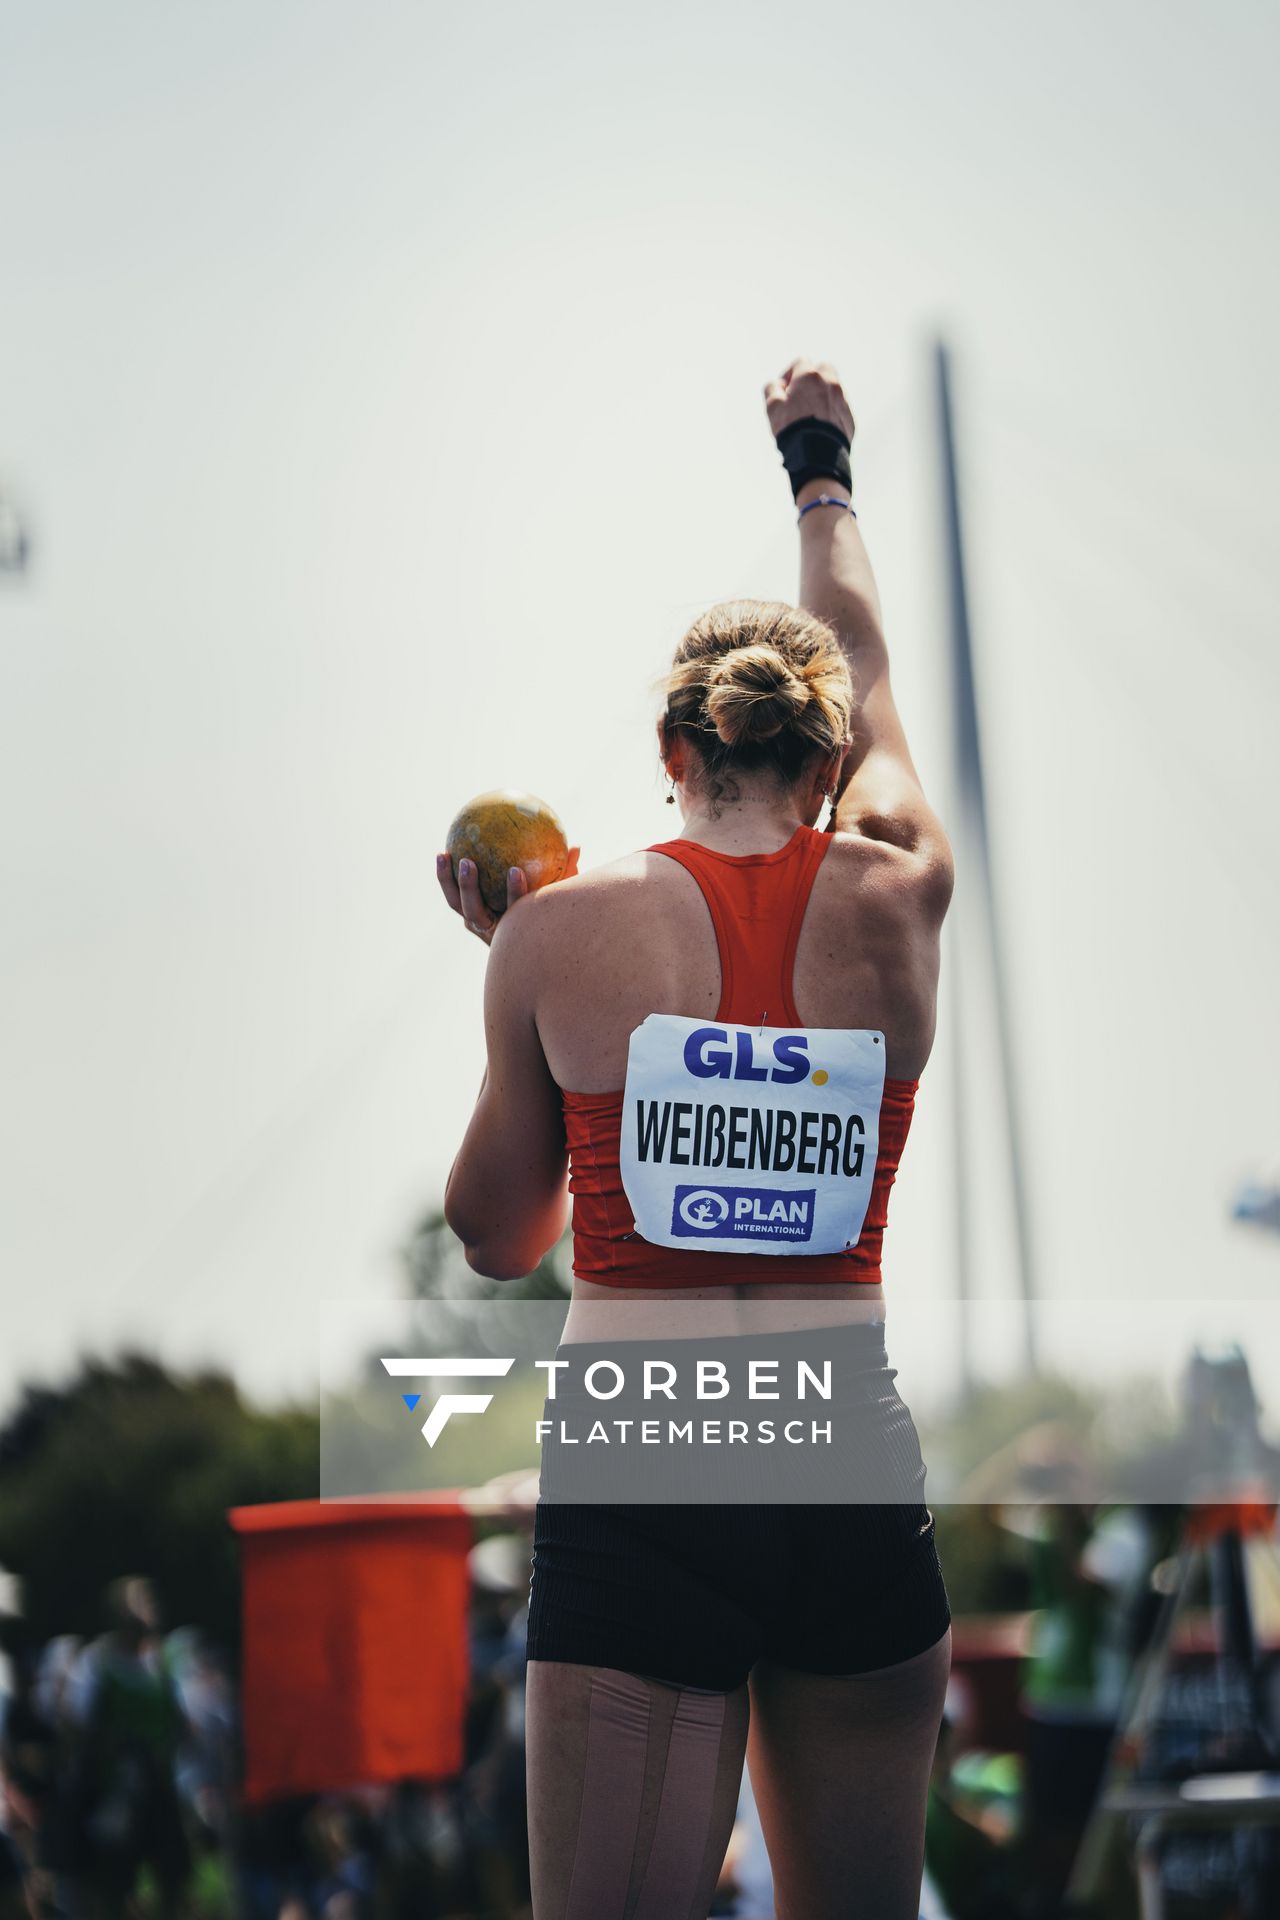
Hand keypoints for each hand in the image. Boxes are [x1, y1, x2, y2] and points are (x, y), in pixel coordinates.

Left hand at [435, 848, 580, 945]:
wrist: (525, 948)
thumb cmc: (550, 918)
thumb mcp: (560, 898)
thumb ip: (566, 875)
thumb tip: (577, 846)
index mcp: (517, 930)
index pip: (514, 912)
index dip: (514, 893)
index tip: (515, 870)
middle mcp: (493, 932)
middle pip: (476, 913)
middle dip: (470, 889)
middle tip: (469, 862)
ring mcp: (478, 926)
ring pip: (459, 905)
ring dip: (449, 881)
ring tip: (445, 854)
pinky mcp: (467, 917)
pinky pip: (454, 895)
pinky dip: (446, 877)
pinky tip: (443, 852)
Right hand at [763, 357, 854, 444]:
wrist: (817, 454)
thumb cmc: (792, 428)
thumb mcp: (773, 407)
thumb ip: (772, 389)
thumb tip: (777, 385)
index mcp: (810, 376)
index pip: (800, 362)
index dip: (790, 374)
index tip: (784, 389)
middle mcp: (830, 383)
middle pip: (823, 368)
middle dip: (812, 378)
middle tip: (802, 395)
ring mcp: (842, 399)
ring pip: (834, 388)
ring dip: (823, 394)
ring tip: (812, 413)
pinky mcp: (849, 417)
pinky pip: (840, 407)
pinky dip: (832, 411)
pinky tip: (822, 426)